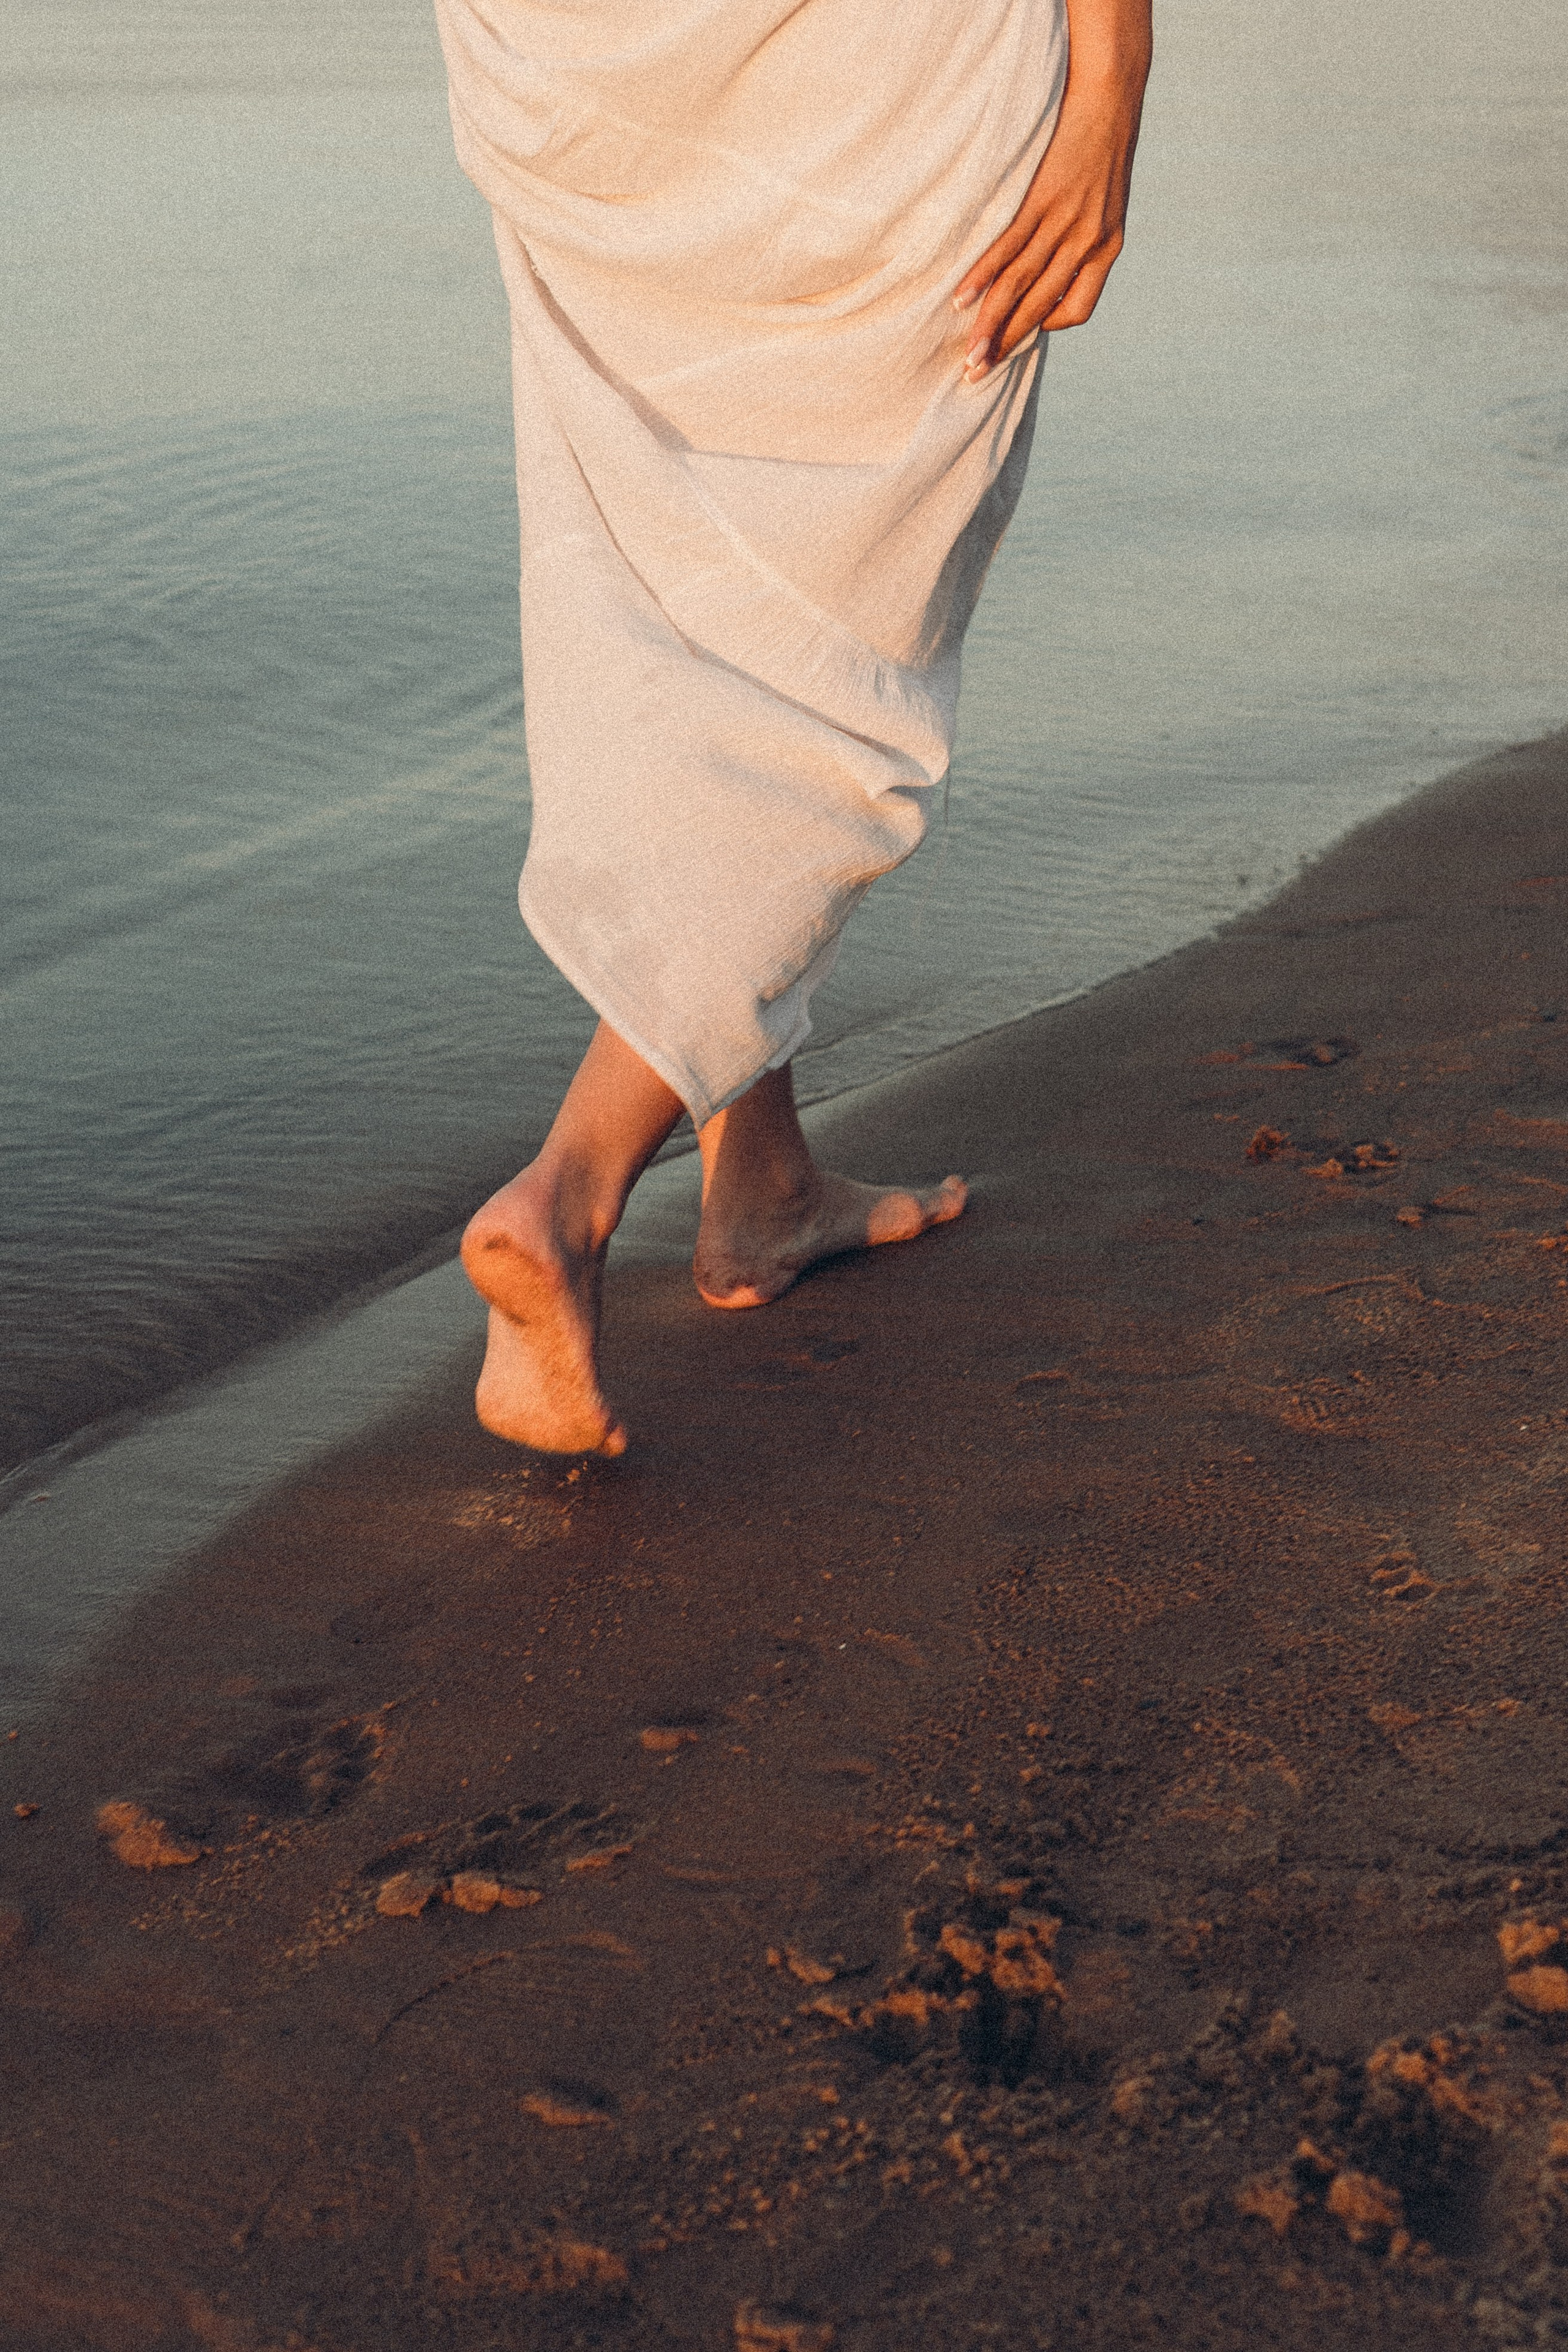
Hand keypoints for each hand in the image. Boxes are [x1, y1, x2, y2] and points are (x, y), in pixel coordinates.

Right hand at [954, 0, 1152, 378]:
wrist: (1111, 93)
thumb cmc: (1101, 145)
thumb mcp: (1105, 199)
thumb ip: (1082, 235)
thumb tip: (1049, 264)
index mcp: (1107, 248)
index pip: (1078, 310)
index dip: (1049, 327)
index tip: (1025, 331)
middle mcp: (1088, 242)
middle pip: (1040, 308)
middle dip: (1007, 345)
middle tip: (977, 375)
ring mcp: (1064, 222)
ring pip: (1021, 287)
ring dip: (991, 326)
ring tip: (969, 355)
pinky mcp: (1042, 199)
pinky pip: (1008, 248)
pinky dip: (984, 276)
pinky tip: (963, 300)